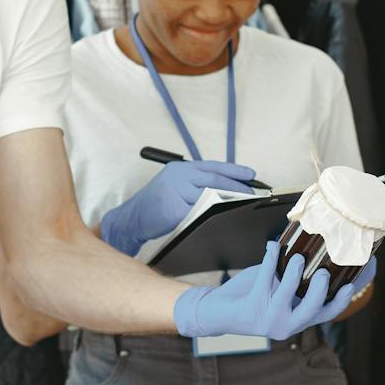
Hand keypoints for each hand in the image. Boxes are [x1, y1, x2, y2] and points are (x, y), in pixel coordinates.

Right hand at [98, 159, 256, 255]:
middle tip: (252, 193)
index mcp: (181, 168)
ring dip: (228, 201)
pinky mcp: (174, 210)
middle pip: (214, 179)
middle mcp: (178, 176)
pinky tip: (224, 216)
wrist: (132, 219)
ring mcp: (176, 192)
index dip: (234, 170)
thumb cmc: (156, 204)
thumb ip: (196, 184)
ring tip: (243, 204)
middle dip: (236, 187)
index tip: (251, 174)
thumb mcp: (175, 186)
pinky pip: (199, 212)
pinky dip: (213, 214)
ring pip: (209, 195)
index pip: (212, 166)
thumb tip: (226, 189)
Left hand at [172, 240, 365, 340]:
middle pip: (314, 310)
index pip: (327, 313)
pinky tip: (273, 245)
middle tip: (325, 272)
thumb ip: (295, 275)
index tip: (352, 283)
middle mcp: (287, 325)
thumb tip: (312, 243)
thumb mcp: (277, 287)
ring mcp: (269, 319)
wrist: (218, 310)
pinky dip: (270, 260)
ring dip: (295, 274)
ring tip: (299, 257)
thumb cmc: (252, 295)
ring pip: (288, 297)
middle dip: (321, 290)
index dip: (342, 300)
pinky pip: (265, 280)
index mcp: (298, 320)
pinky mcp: (251, 310)